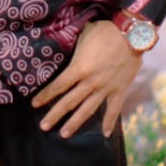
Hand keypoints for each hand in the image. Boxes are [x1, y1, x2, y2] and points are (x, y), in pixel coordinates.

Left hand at [32, 20, 141, 137]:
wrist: (132, 34)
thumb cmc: (105, 31)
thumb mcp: (83, 34)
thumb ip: (74, 46)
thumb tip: (63, 43)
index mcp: (79, 68)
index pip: (58, 85)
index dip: (45, 95)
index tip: (34, 104)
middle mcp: (90, 82)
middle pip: (69, 102)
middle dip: (55, 115)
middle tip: (43, 126)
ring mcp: (105, 88)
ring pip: (87, 110)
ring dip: (75, 123)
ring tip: (64, 135)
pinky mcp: (120, 90)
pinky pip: (114, 110)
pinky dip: (110, 122)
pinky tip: (106, 134)